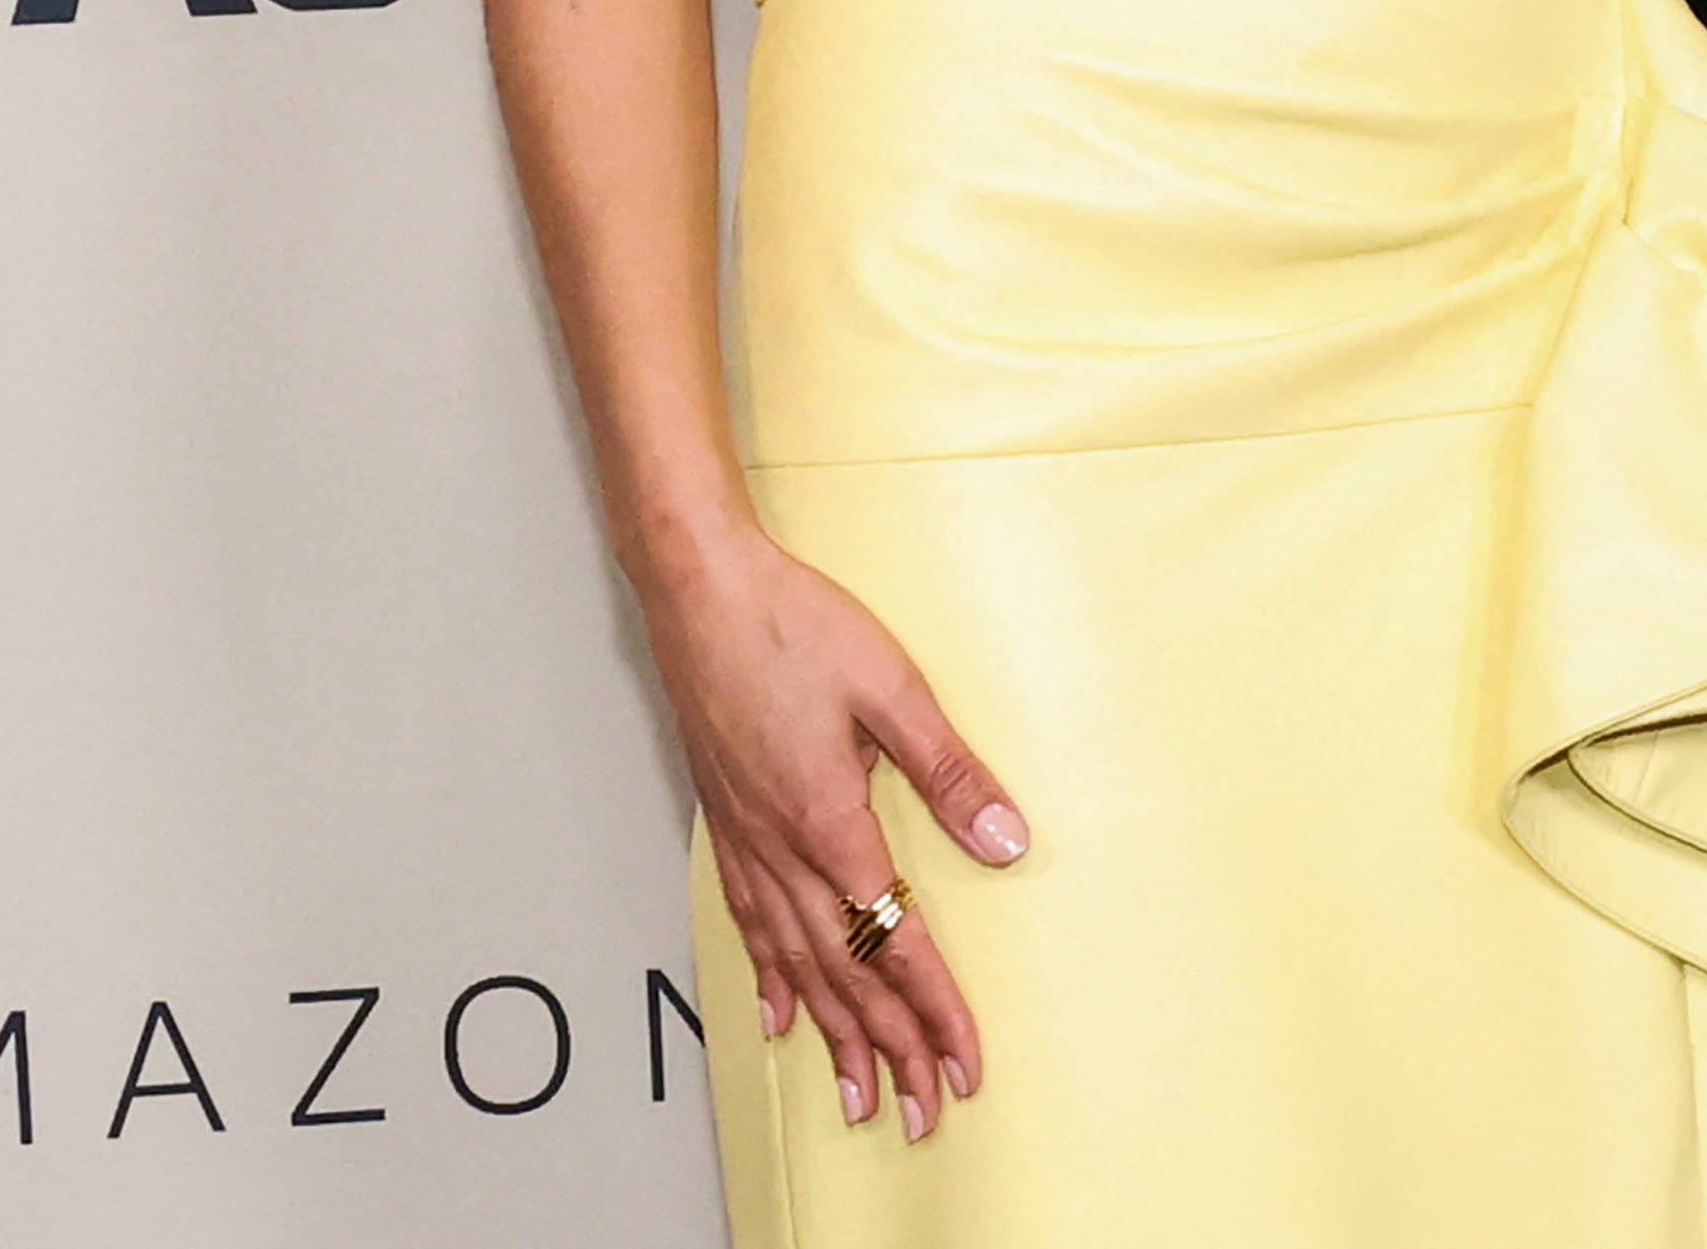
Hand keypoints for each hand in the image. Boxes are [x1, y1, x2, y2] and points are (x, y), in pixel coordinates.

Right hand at [644, 526, 1027, 1141]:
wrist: (701, 593)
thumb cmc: (795, 626)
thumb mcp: (893, 687)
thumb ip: (949, 769)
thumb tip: (1005, 838)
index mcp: (828, 821)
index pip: (894, 941)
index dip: (932, 1009)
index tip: (962, 1063)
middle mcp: (782, 849)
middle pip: (844, 974)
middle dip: (889, 1049)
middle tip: (921, 1113)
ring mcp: (748, 841)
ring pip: (797, 963)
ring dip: (833, 1035)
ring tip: (860, 1094)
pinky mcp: (729, 825)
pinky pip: (751, 925)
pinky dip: (772, 980)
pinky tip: (781, 1017)